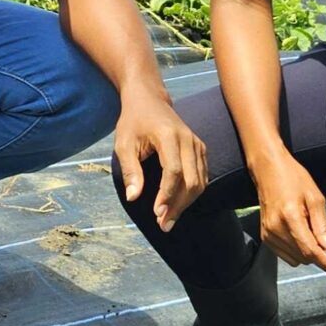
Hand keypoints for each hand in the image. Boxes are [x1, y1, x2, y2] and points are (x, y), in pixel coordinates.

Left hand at [113, 92, 207, 231]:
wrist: (149, 100)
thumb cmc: (133, 122)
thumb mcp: (123, 144)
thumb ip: (129, 170)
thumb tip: (133, 197)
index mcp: (169, 136)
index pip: (174, 171)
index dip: (167, 195)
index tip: (157, 213)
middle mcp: (188, 140)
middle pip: (192, 180)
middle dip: (178, 205)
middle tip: (163, 224)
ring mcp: (197, 144)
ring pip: (200, 182)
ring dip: (186, 204)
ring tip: (169, 219)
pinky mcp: (201, 149)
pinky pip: (202, 177)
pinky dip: (192, 194)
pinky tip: (177, 205)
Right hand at [250, 155, 325, 277]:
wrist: (268, 170)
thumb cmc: (294, 179)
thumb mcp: (315, 198)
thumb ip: (323, 227)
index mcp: (290, 218)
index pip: (312, 251)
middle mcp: (276, 230)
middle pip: (306, 257)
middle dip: (320, 251)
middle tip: (325, 228)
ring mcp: (268, 235)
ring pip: (297, 259)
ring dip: (309, 250)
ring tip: (310, 226)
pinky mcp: (265, 237)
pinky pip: (287, 255)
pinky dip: (298, 249)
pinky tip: (300, 231)